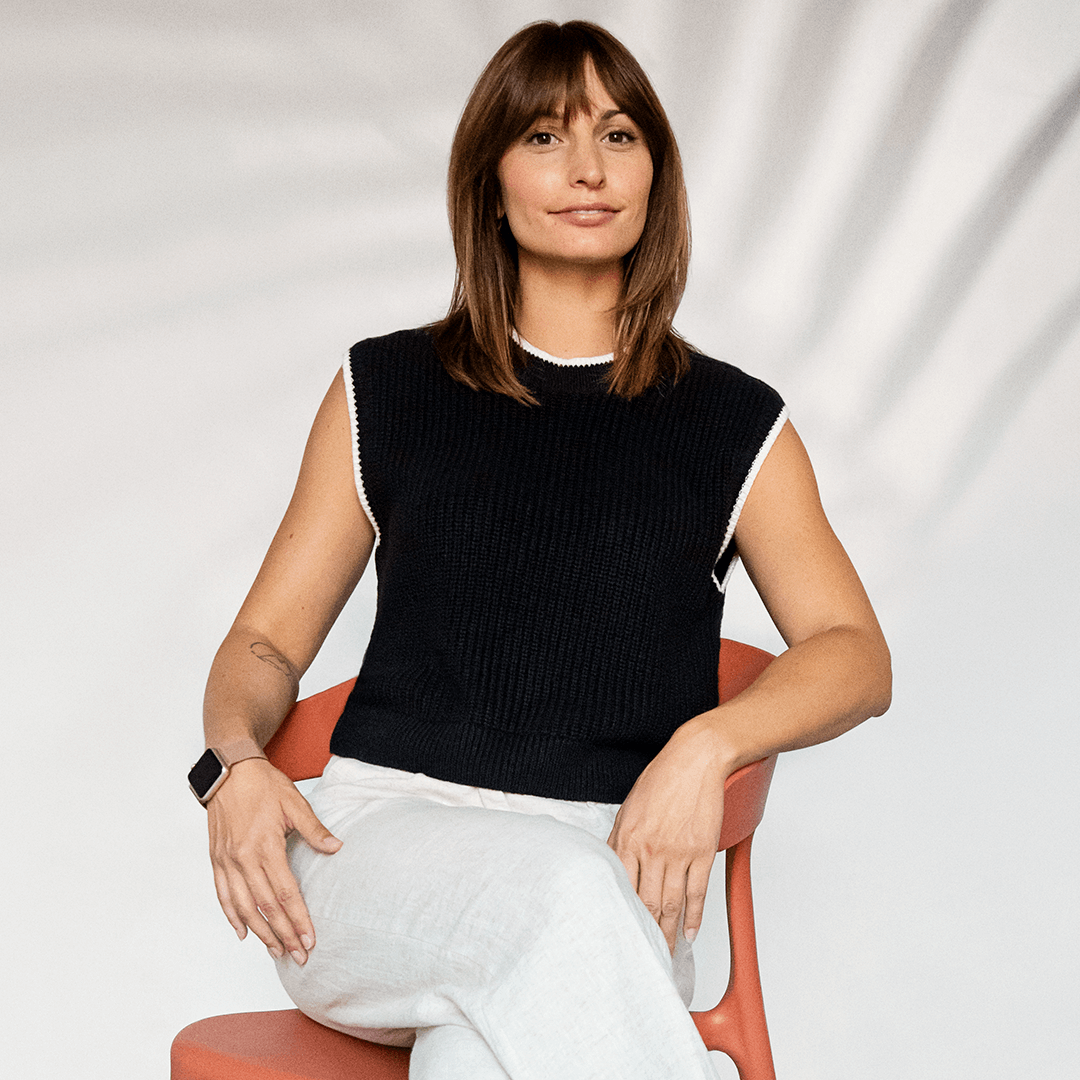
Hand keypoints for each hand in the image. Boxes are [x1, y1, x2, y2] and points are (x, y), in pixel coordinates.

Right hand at [207, 757, 341, 964]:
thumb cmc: (264, 785)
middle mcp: (243, 858)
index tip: (310, 939)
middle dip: (284, 934)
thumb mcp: (295, 802)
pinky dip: (232, 916)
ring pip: (243, 907)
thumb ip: (314, 830)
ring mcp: (227, 861)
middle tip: (299, 955)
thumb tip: (336, 848)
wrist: (229, 771)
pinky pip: (223, 895)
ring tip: (276, 951)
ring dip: (260, 933)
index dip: (298, 919)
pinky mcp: (216, 860)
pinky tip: (243, 933)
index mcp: (265, 845)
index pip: (285, 893)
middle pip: (266, 907)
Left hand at [607, 717, 728, 952]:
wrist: (696, 759)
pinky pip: (697, 892)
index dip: (621, 915)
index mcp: (627, 838)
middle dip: (646, 933)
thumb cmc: (662, 779)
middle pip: (646, 903)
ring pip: (671, 903)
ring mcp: (679, 852)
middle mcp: (651, 849)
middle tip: (645, 955)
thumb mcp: (629, 807)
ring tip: (666, 952)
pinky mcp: (703, 851)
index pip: (621, 888)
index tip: (620, 933)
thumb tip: (613, 868)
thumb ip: (620, 840)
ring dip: (668, 932)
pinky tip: (688, 932)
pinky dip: (694, 916)